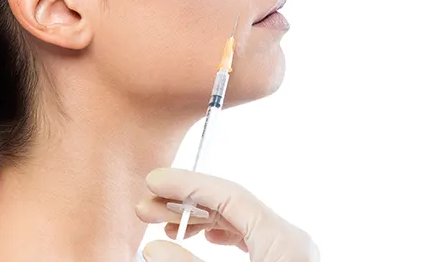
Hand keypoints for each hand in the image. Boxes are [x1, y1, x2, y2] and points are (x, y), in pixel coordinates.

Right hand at [136, 168, 319, 261]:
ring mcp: (287, 250)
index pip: (229, 195)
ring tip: (162, 224)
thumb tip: (153, 245)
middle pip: (231, 206)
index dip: (188, 184)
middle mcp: (289, 238)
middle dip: (185, 204)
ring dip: (198, 220)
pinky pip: (248, 237)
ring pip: (238, 221)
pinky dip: (218, 232)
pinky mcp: (281, 261)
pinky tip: (197, 235)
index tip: (153, 181)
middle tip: (144, 207)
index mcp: (284, 238)